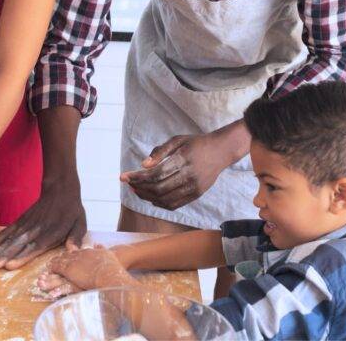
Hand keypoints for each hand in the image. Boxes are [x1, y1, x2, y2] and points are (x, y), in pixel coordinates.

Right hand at [0, 181, 86, 269]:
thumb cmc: (71, 211)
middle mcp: (36, 229)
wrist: (60, 189)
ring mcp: (26, 224)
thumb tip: (73, 252)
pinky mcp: (20, 220)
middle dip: (4, 255)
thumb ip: (76, 238)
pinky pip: (6, 231)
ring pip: (10, 238)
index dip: (22, 256)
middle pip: (18, 244)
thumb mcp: (80, 223)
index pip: (35, 246)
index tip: (10, 265)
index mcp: (52, 232)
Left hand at [42, 246, 130, 291]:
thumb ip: (100, 248)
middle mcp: (77, 260)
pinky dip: (56, 289)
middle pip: (62, 262)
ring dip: (50, 279)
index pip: (70, 255)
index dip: (62, 259)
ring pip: (59, 273)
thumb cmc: (113, 264)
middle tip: (44, 272)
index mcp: (84, 253)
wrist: (114, 271)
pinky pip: (63, 285)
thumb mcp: (106, 253)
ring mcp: (76, 269)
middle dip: (53, 267)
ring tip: (40, 282)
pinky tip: (49, 293)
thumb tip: (97, 244)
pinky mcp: (76, 280)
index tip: (54, 262)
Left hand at [122, 122, 249, 210]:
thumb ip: (160, 151)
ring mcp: (195, 187)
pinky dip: (160, 203)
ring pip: (165, 199)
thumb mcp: (177, 140)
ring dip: (147, 197)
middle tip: (129, 183)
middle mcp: (190, 176)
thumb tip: (143, 165)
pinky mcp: (197, 194)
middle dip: (140, 188)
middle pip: (158, 188)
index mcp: (183, 160)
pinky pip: (175, 204)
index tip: (123, 177)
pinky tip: (151, 198)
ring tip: (137, 190)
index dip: (137, 177)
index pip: (156, 173)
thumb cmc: (196, 143)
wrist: (222, 151)